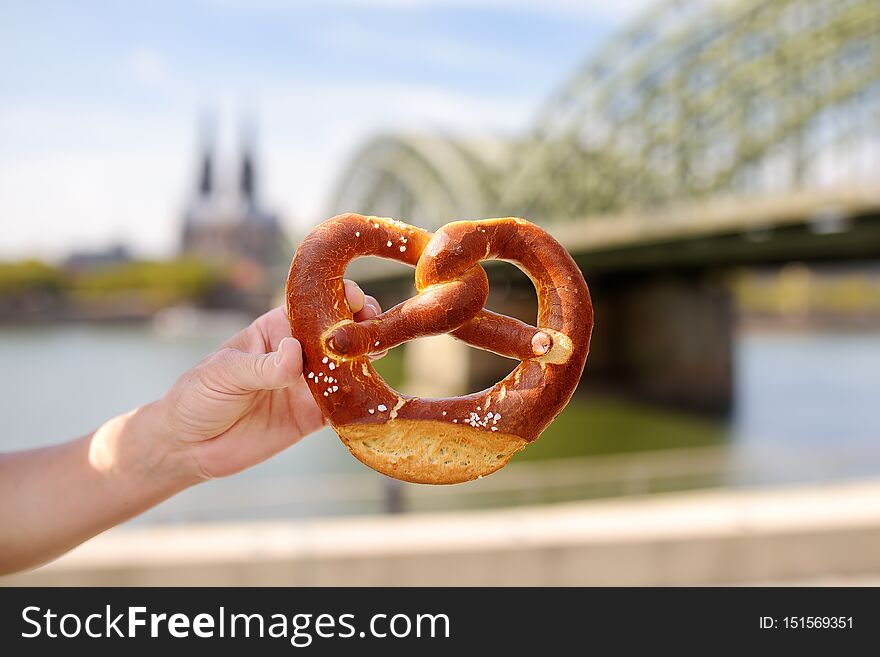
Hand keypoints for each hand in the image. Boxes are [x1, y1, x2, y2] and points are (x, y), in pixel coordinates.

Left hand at [157, 280, 382, 479]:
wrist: (189, 445)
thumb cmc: (200, 394)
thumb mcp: (225, 373)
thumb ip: (263, 365)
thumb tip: (295, 353)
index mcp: (277, 329)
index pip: (312, 307)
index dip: (335, 298)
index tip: (354, 298)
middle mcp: (299, 353)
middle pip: (339, 334)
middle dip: (361, 326)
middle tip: (377, 327)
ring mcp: (308, 384)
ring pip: (348, 367)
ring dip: (368, 359)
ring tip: (381, 352)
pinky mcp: (314, 416)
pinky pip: (344, 407)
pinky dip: (361, 401)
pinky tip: (376, 395)